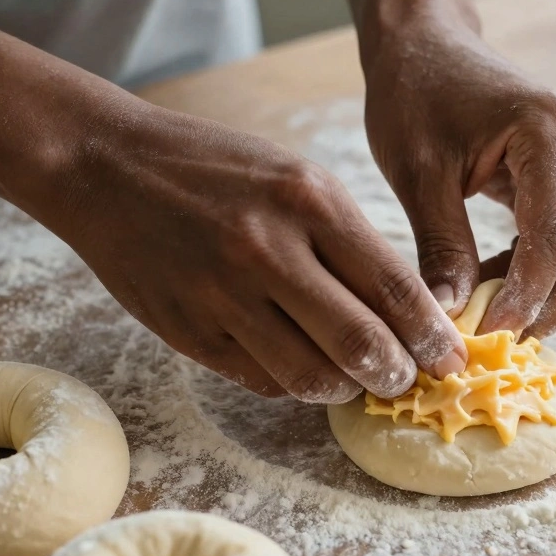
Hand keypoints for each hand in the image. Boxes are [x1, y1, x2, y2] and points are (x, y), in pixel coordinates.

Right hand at [39, 106, 466, 402]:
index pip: (393, 288)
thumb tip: (399, 309)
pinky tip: (299, 368)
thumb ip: (345, 239)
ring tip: (354, 381)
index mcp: (308, 201)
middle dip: (397, 374)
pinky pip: (259, 380)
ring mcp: (223, 296)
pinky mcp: (189, 331)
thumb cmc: (211, 167)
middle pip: (361, 343)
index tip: (450, 358)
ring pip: (310, 376)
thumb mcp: (292, 177)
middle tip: (407, 380)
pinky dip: (290, 383)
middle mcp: (269, 250)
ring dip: (344, 389)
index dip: (431, 335)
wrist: (106, 167)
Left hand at [356, 0, 555, 337]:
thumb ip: (441, 247)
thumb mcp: (418, 174)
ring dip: (544, 294)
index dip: (524, 300)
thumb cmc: (415, 96)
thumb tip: (451, 319)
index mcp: (550, 134)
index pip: (554, 242)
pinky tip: (492, 281)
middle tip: (494, 344)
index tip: (486, 339)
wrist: (426, 48)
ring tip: (485, 313)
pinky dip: (538, 270)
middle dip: (545, 308)